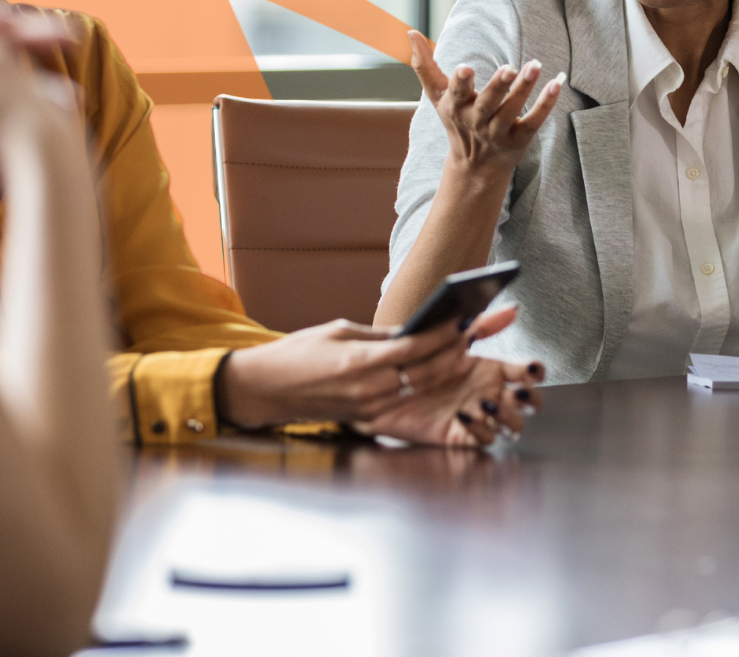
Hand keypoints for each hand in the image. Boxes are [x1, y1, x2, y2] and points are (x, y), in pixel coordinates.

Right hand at [219, 316, 477, 427]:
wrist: (263, 389)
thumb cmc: (297, 354)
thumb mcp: (338, 331)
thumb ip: (378, 335)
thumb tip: (413, 330)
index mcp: (359, 362)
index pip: (414, 347)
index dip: (443, 334)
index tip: (464, 319)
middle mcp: (367, 389)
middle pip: (425, 371)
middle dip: (454, 352)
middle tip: (475, 334)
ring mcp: (368, 408)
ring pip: (419, 389)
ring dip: (445, 370)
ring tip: (465, 351)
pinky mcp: (365, 419)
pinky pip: (403, 401)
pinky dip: (424, 387)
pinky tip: (438, 373)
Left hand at [361, 307, 546, 446]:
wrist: (386, 385)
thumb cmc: (420, 359)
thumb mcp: (451, 337)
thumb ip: (483, 324)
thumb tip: (512, 308)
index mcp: (491, 368)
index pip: (526, 371)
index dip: (535, 371)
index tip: (532, 369)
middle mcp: (489, 392)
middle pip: (528, 402)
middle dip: (530, 399)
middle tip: (518, 393)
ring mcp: (479, 415)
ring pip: (513, 424)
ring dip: (509, 417)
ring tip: (488, 404)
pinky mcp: (462, 435)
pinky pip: (485, 439)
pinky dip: (482, 430)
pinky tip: (465, 416)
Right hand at [409, 30, 562, 180]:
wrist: (476, 167)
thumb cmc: (457, 121)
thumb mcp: (438, 96)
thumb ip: (424, 65)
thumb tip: (409, 32)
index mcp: (456, 108)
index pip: (456, 94)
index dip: (460, 83)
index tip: (465, 69)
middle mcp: (477, 121)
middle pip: (488, 104)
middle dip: (497, 87)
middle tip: (509, 68)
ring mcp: (499, 132)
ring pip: (512, 111)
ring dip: (524, 89)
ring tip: (535, 66)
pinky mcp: (520, 139)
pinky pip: (534, 121)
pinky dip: (546, 104)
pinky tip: (556, 83)